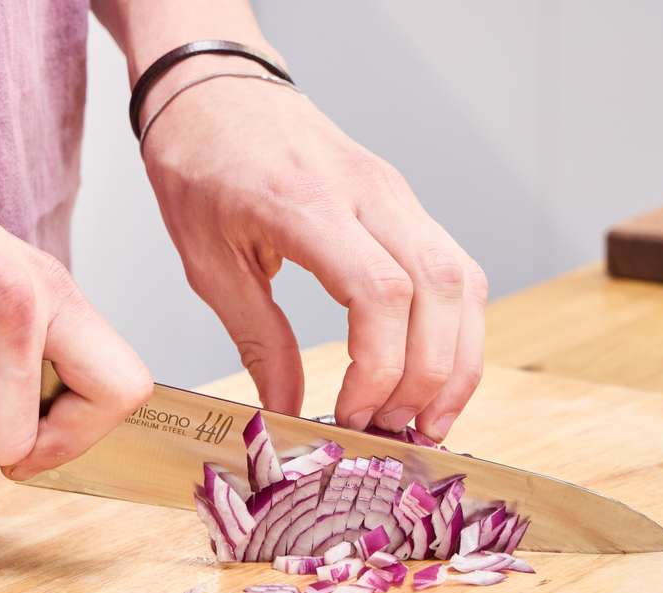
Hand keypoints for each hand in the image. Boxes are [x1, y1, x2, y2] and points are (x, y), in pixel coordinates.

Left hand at [141, 75, 486, 440]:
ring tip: (426, 419)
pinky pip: (455, 269)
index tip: (351, 411)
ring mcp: (396, 194)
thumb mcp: (207, 263)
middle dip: (428, 374)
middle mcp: (368, 192)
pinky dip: (455, 329)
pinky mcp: (405, 203)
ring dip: (456, 359)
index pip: (379, 289)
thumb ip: (257, 338)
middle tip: (391, 430)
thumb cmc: (200, 168)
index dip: (379, 364)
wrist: (215, 93)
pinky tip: (431, 374)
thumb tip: (286, 411)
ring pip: (462, 280)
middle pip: (439, 289)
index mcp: (307, 204)